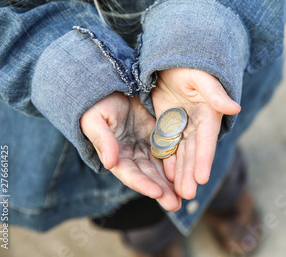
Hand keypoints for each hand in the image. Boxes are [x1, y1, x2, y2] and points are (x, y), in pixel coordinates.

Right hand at [80, 92, 180, 210]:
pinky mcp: (158, 134)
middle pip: (147, 175)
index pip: (129, 173)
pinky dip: (177, 164)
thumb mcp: (96, 118)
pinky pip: (169, 151)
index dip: (142, 184)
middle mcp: (130, 153)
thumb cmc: (97, 102)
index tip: (157, 193)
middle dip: (161, 190)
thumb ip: (103, 140)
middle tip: (175, 204)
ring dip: (171, 183)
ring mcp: (145, 145)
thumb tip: (110, 164)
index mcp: (114, 153)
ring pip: (160, 168)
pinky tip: (189, 174)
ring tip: (185, 196)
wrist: (112, 81)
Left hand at [151, 68, 240, 199]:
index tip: (202, 178)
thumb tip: (235, 108)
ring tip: (178, 193)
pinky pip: (168, 145)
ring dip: (180, 172)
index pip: (206, 140)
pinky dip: (167, 160)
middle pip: (194, 152)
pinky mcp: (168, 123)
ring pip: (181, 153)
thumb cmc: (191, 64)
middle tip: (187, 194)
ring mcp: (183, 124)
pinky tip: (165, 176)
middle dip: (191, 173)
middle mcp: (198, 123)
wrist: (173, 57)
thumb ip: (215, 93)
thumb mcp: (202, 77)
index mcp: (209, 113)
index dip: (204, 159)